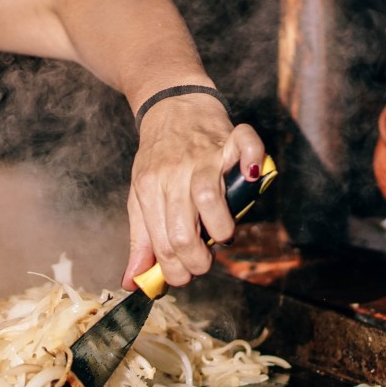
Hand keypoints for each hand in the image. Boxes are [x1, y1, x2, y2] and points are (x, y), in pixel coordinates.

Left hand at [124, 94, 267, 289]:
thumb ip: (140, 239)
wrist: (170, 104)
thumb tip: (133, 282)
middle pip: (183, 230)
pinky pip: (246, 147)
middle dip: (196, 261)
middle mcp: (173, 173)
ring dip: (220, 229)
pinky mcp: (228, 137)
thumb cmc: (158, 157)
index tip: (183, 277)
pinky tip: (250, 180)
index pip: (162, 243)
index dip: (175, 271)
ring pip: (209, 198)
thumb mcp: (140, 195)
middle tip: (203, 264)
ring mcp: (202, 155)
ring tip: (222, 236)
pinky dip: (252, 162)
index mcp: (149, 188)